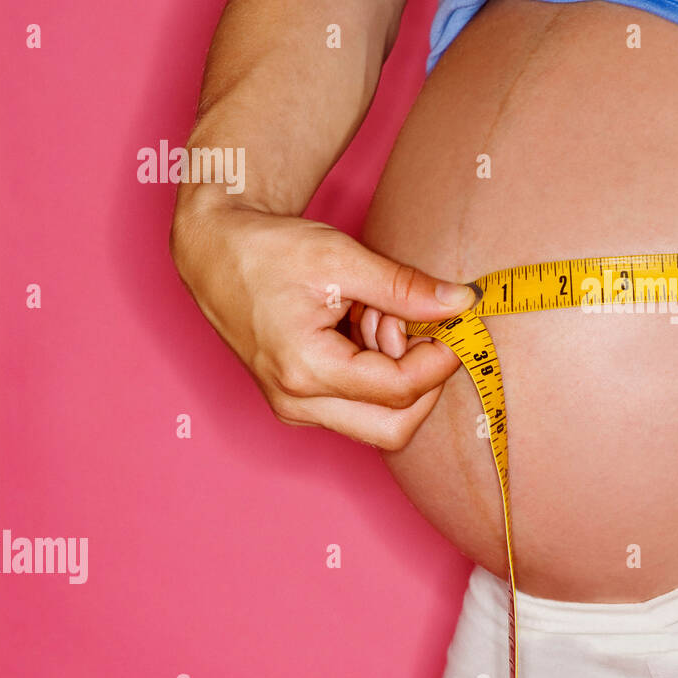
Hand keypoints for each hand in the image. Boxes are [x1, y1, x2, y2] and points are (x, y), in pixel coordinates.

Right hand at [170, 196, 476, 449]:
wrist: (215, 251)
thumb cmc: (269, 250)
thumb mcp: (342, 258)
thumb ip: (405, 288)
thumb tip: (462, 303)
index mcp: (304, 370)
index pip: (400, 390)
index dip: (442, 359)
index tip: (460, 325)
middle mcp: (298, 403)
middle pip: (395, 427)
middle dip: (421, 378)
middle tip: (412, 324)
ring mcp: (297, 408)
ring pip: (380, 420)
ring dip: (397, 372)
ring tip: (373, 313)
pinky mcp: (301, 401)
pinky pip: (360, 406)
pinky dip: (377, 371)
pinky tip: (360, 325)